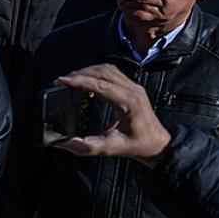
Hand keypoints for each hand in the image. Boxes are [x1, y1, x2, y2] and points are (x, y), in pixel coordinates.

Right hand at [50, 65, 171, 164]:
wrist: (157, 143)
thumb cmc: (137, 145)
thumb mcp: (112, 148)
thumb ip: (88, 147)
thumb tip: (66, 143)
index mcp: (129, 103)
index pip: (99, 85)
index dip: (78, 81)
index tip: (61, 81)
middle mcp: (133, 91)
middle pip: (102, 72)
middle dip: (79, 74)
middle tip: (61, 80)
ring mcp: (134, 87)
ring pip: (107, 69)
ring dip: (87, 71)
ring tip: (70, 78)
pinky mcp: (132, 87)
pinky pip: (112, 72)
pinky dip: (96, 72)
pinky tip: (86, 79)